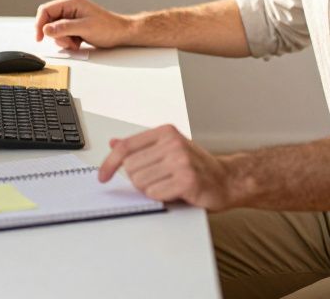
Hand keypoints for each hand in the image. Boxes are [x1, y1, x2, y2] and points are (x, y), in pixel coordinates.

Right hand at [34, 0, 131, 49]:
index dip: (40, 23)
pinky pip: (62, 34)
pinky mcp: (74, 25)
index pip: (46, 10)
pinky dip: (68, 41)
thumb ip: (64, 28)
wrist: (121, 33)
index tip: (40, 37)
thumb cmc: (107, 28)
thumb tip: (46, 29)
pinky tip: (79, 42)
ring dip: (63, 40)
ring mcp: (71, 16)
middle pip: (49, 21)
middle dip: (56, 35)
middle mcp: (69, 7)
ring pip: (55, 30)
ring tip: (77, 42)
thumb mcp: (85, 28)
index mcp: (71, 2)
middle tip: (69, 41)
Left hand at [98, 125, 233, 209]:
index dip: (109, 163)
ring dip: (150, 190)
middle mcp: (173, 143)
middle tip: (157, 181)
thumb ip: (142, 147)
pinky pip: (155, 194)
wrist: (227, 180)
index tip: (102, 176)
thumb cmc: (197, 166)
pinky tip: (175, 192)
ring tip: (167, 185)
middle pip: (131, 168)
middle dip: (138, 180)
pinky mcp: (187, 179)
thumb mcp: (169, 149)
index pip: (127, 147)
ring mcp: (181, 160)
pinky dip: (161, 197)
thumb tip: (114, 143)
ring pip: (141, 182)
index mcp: (166, 132)